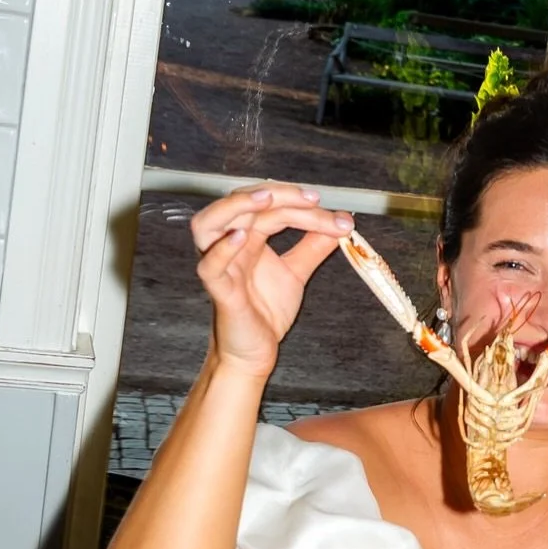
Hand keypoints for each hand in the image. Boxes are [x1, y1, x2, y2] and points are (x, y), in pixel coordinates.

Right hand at [190, 183, 353, 380]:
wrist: (254, 352)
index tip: (336, 215)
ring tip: (266, 199)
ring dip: (237, 205)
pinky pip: (210, 266)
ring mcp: (222, 266)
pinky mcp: (219, 291)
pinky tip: (240, 237)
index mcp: (249, 238)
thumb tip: (338, 224)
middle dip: (279, 196)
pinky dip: (222, 249)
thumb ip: (312, 247)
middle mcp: (231, 246)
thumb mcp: (296, 274)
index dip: (301, 204)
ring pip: (209, 223)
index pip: (272, 208)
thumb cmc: (265, 313)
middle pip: (245, 205)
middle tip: (312, 200)